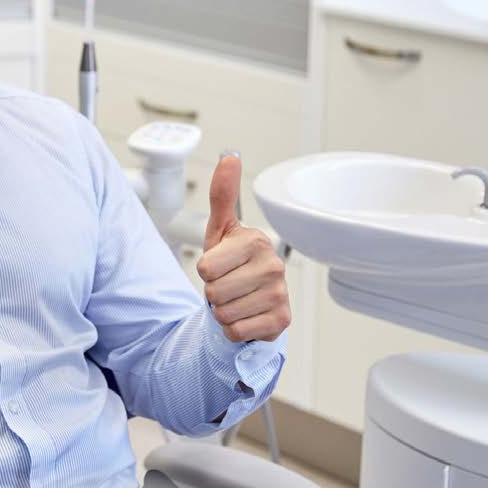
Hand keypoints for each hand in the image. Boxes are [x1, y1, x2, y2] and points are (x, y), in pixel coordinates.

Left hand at [197, 154, 290, 342]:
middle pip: (213, 292)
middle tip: (227, 286)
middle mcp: (273, 266)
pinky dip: (234, 329)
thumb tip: (230, 156)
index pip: (205, 267)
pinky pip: (236, 331)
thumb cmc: (231, 264)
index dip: (206, 271)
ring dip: (223, 312)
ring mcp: (280, 294)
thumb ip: (222, 195)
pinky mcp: (281, 320)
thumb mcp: (220, 229)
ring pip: (224, 313)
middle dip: (213, 294)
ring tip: (236, 300)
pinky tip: (246, 316)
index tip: (220, 266)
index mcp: (256, 241)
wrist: (249, 301)